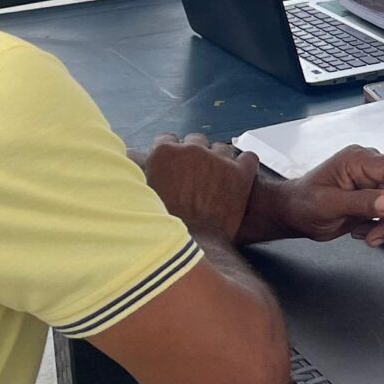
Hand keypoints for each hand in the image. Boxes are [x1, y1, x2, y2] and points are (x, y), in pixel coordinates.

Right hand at [143, 134, 260, 242]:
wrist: (196, 245)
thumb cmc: (166, 227)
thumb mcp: (145, 196)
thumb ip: (144, 177)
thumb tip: (135, 167)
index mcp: (164, 153)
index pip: (167, 139)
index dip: (172, 154)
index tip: (176, 164)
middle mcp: (191, 149)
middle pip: (195, 140)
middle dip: (196, 155)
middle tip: (197, 175)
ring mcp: (218, 159)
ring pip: (222, 148)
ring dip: (220, 160)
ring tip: (219, 180)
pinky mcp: (241, 171)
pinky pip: (248, 157)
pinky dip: (245, 166)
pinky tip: (241, 178)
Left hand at [269, 145, 383, 245]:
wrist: (294, 214)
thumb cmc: (303, 203)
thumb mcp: (328, 204)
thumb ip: (361, 202)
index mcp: (357, 160)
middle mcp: (369, 168)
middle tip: (377, 234)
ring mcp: (373, 184)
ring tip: (368, 236)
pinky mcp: (376, 199)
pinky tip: (365, 231)